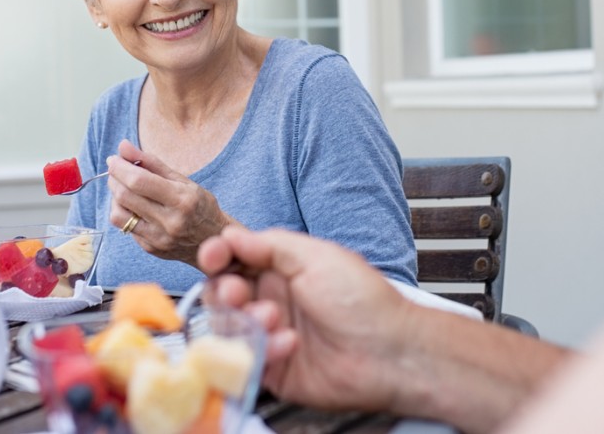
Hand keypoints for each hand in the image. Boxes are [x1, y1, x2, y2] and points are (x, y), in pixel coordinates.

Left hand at [107, 139, 241, 265]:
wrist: (214, 240)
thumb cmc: (199, 205)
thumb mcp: (182, 180)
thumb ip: (151, 162)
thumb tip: (123, 146)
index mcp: (182, 199)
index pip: (139, 181)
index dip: (120, 168)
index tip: (113, 158)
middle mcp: (170, 221)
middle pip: (125, 196)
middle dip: (114, 178)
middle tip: (115, 169)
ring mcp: (159, 238)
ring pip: (118, 215)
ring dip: (114, 196)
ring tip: (123, 187)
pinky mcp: (151, 248)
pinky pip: (126, 227)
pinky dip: (123, 212)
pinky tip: (133, 206)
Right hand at [198, 226, 410, 412]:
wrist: (391, 353)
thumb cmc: (363, 300)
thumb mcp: (317, 257)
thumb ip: (270, 245)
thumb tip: (231, 235)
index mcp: (282, 268)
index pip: (234, 259)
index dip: (217, 256)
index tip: (212, 256)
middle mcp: (272, 299)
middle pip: (222, 293)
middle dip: (224, 291)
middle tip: (238, 294)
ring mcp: (271, 334)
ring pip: (228, 326)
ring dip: (244, 320)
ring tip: (273, 319)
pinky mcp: (273, 368)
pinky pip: (246, 359)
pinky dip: (263, 349)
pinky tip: (291, 345)